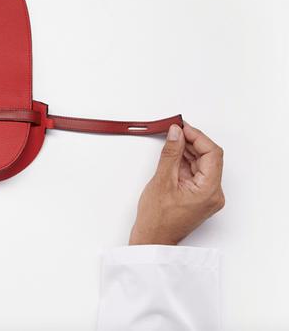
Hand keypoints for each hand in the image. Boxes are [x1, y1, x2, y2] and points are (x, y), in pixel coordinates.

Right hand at [129, 122, 224, 244]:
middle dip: (192, 142)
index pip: (212, 153)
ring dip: (188, 151)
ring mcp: (207, 195)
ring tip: (171, 140)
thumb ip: (171, 153)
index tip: (182, 127)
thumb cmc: (157, 219)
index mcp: (209, 191)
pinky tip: (173, 155)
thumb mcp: (162, 180)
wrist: (153, 239)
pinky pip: (196, 173)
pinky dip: (185, 162)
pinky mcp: (199, 196)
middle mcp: (213, 193)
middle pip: (209, 158)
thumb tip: (176, 133)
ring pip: (202, 164)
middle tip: (175, 130)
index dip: (197, 136)